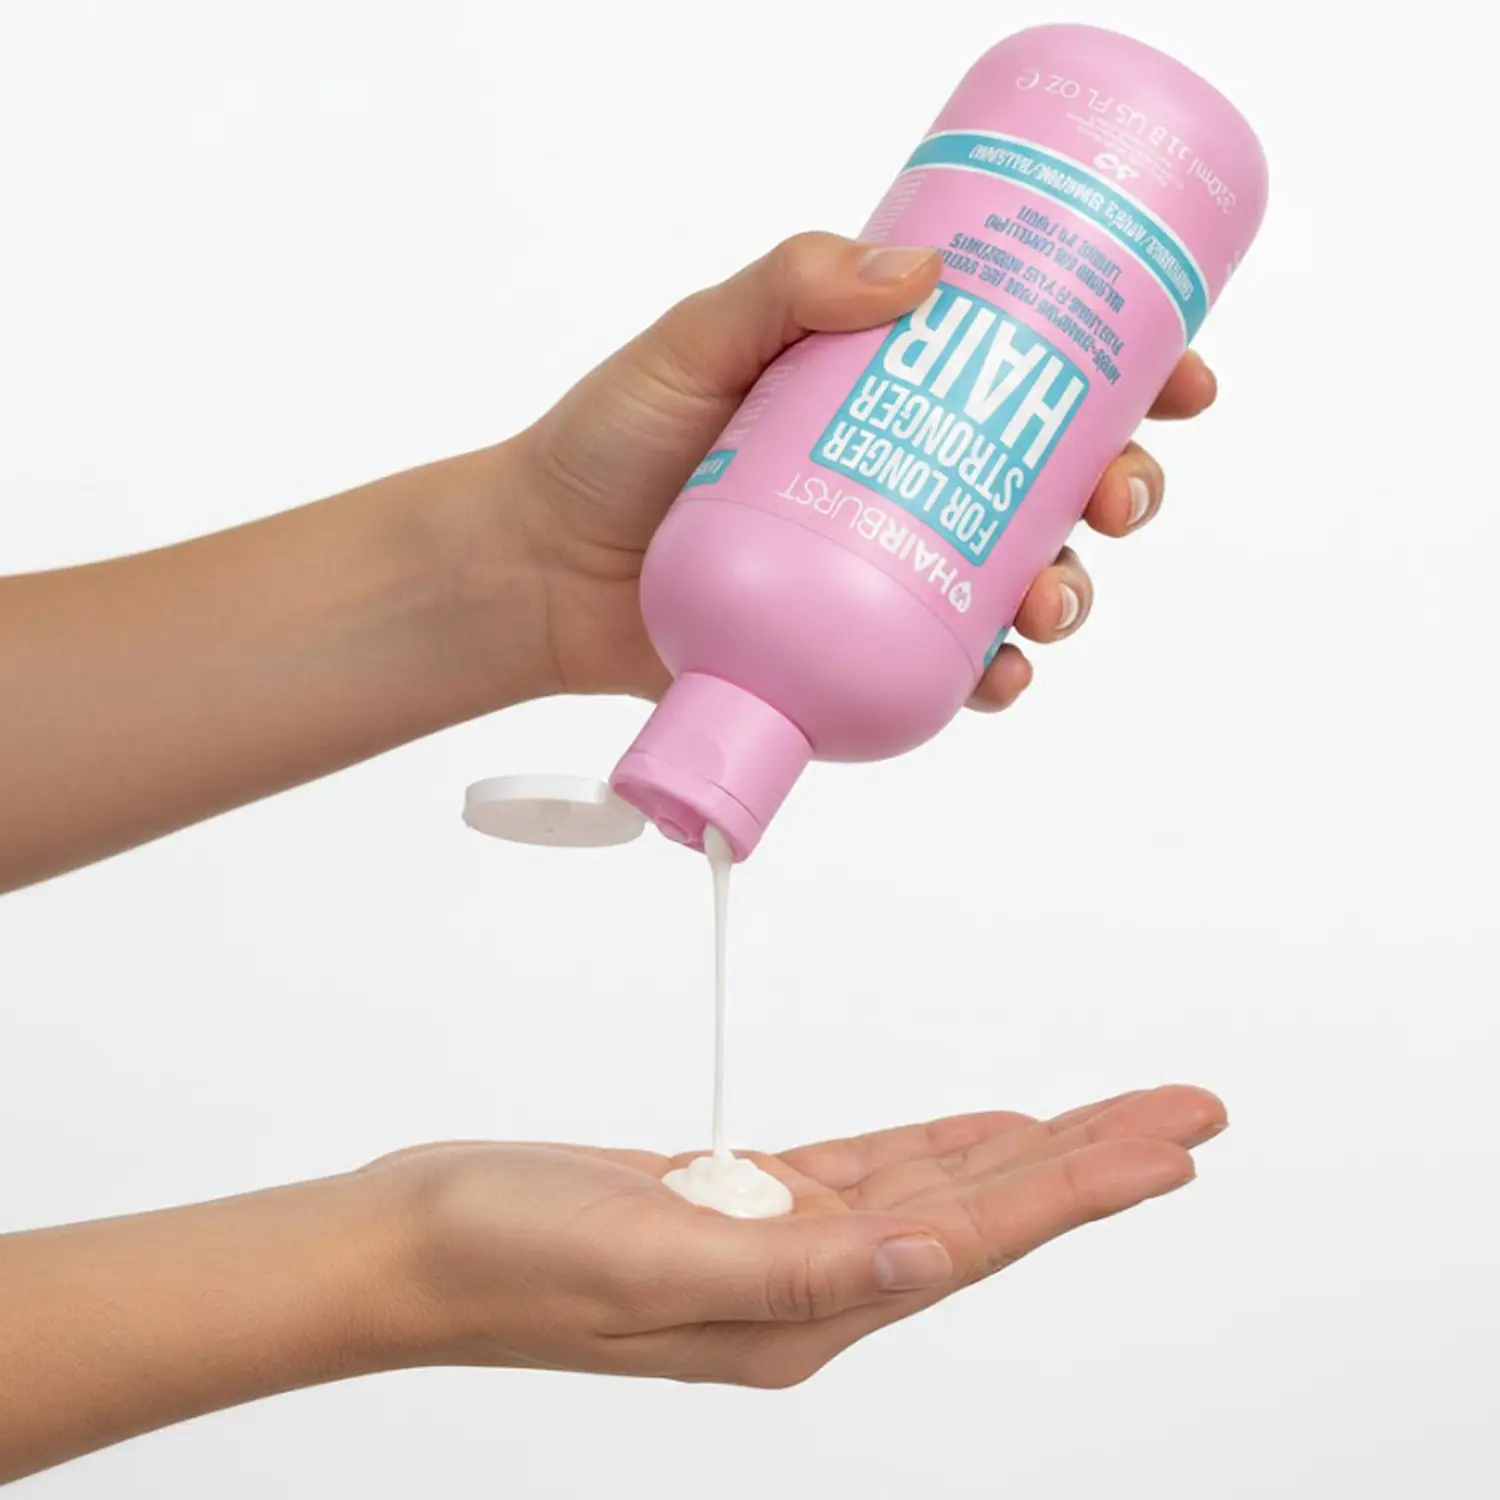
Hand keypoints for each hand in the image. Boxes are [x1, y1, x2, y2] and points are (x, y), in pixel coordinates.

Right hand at [371, 1084, 1224, 1387]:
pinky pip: (867, 1170)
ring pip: (938, 1185)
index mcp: (799, 1315)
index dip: (1080, 1186)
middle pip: (983, 1210)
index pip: (974, 1237)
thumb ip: (791, 1271)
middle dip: (1091, 1157)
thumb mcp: (645, 1262)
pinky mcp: (736, 1203)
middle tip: (1187, 1114)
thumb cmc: (504, 1257)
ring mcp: (774, 1245)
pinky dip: (938, 1146)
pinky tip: (986, 1134)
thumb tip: (927, 1263)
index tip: (1171, 1147)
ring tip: (1115, 1118)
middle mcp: (806, 1288)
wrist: (412, 1242)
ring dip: (1030, 1148)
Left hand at [514, 232, 1217, 708]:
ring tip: (1055, 598)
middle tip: (1119, 497)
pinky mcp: (854, 647)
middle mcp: (903, 478)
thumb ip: (790, 286)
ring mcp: (884, 568)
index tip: (1178, 379)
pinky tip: (1006, 672)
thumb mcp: (697, 338)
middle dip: (1118, 490)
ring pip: (1017, 579)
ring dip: (1070, 590)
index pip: (1028, 375)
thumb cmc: (609, 445)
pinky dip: (994, 673)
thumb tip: (921, 272)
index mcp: (888, 393)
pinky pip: (947, 665)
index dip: (1123, 376)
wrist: (538, 569)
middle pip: (1051, 483)